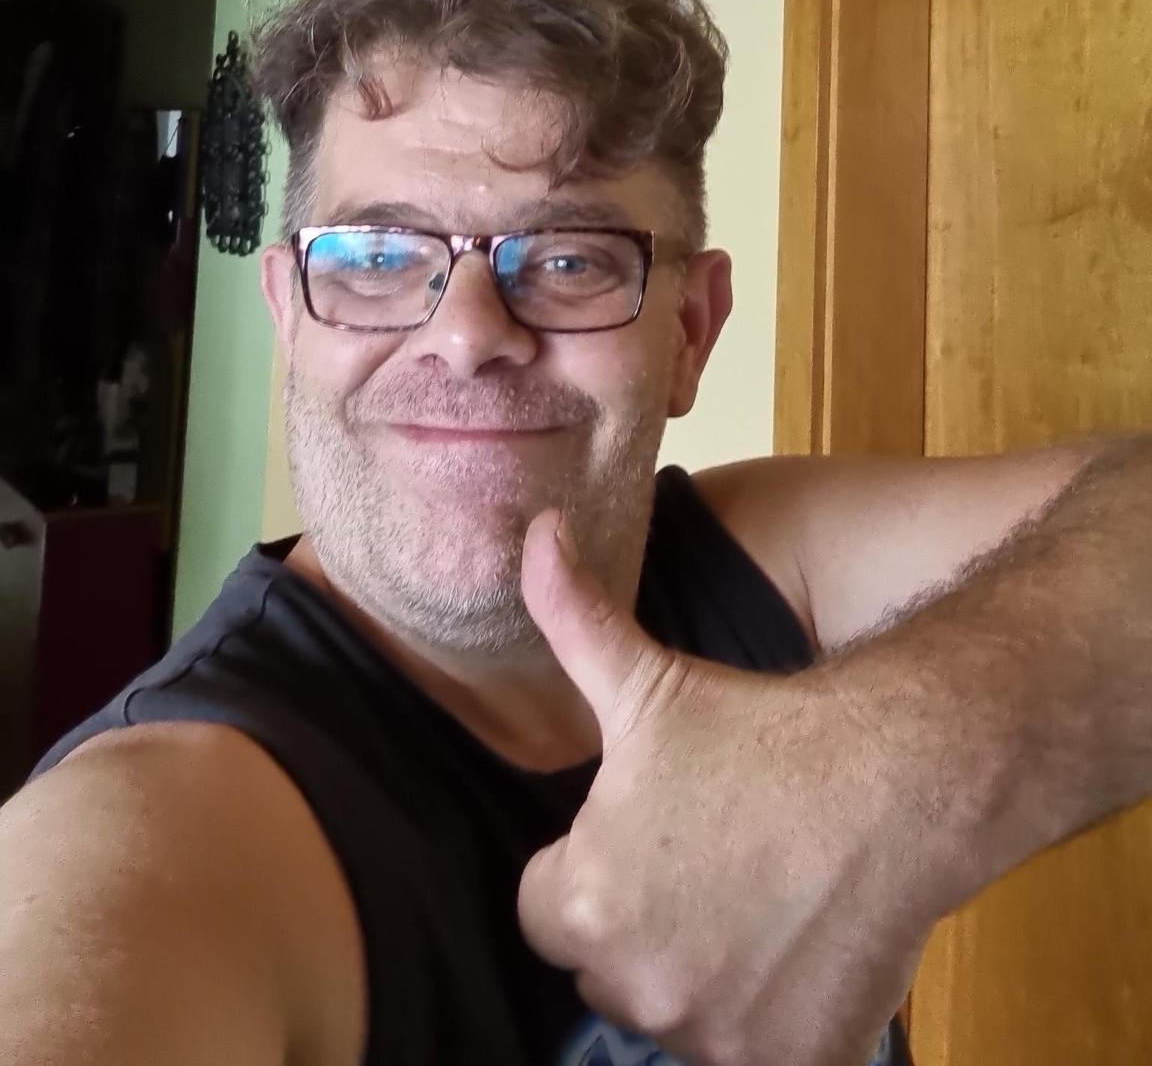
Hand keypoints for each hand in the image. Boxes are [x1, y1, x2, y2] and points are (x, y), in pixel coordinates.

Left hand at [517, 511, 935, 1065]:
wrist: (895, 783)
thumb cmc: (761, 731)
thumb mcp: (648, 677)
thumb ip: (571, 617)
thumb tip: (531, 531)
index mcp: (582, 902)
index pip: (549, 908)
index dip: (594, 866)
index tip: (647, 832)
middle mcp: (634, 984)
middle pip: (611, 967)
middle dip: (644, 926)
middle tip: (707, 860)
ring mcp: (711, 1036)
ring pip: (680, 1010)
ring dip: (702, 973)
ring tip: (757, 896)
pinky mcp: (785, 1063)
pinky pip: (752, 1049)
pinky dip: (770, 1016)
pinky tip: (798, 947)